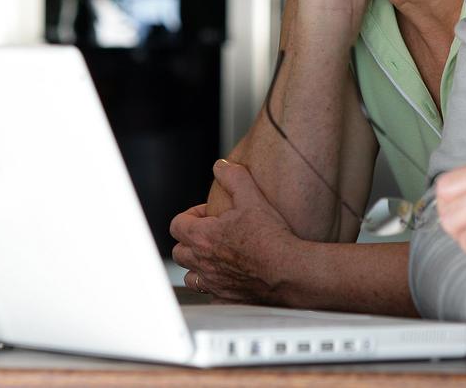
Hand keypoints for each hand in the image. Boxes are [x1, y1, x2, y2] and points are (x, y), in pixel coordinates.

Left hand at [169, 160, 300, 304]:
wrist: (289, 270)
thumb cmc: (270, 236)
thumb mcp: (252, 197)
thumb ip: (234, 177)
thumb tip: (221, 166)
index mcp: (202, 237)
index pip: (177, 225)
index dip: (190, 216)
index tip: (209, 215)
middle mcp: (202, 262)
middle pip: (179, 252)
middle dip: (190, 241)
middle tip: (212, 235)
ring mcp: (214, 283)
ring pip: (191, 277)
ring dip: (198, 267)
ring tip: (218, 258)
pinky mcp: (228, 298)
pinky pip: (212, 296)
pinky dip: (217, 289)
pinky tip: (232, 280)